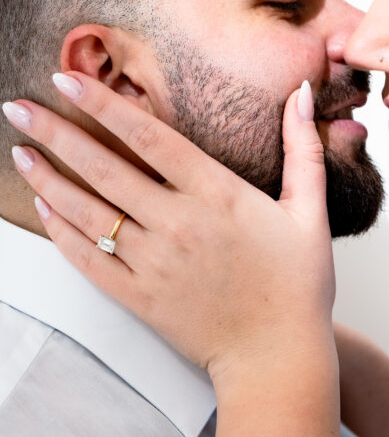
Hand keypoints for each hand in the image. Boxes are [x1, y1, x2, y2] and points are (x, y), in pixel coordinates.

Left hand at [3, 74, 334, 380]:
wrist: (277, 357)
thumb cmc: (297, 284)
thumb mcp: (310, 210)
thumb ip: (303, 148)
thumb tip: (302, 92)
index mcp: (218, 194)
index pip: (149, 136)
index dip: (105, 105)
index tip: (69, 79)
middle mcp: (179, 223)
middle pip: (105, 168)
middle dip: (56, 132)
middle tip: (18, 107)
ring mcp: (154, 263)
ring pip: (88, 211)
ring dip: (48, 178)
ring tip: (19, 150)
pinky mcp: (139, 297)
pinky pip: (89, 259)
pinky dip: (61, 231)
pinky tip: (43, 206)